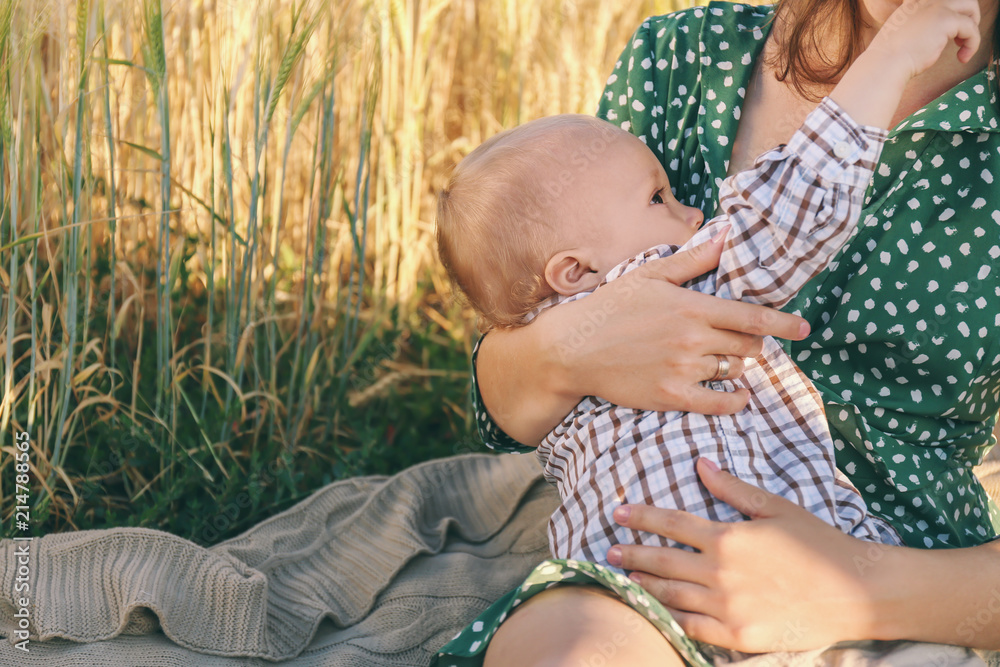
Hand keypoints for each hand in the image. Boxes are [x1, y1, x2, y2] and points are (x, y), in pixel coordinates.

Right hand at [546, 234, 809, 414]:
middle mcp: (692, 339)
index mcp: (691, 306)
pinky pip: (719, 403)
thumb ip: (692, 260)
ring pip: (733, 371)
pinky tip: (737, 395)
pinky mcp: (671, 396)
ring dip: (737, 366)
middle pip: (748, 345)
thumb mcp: (650, 275)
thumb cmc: (611, 307)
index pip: (751, 316)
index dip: (783, 323)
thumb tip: (725, 237)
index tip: (804, 328)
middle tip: (743, 341)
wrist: (575, 348)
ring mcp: (683, 370)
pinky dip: (735, 400)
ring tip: (723, 361)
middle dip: (753, 343)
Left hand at [606, 459, 895, 651]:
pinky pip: (692, 628)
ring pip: (671, 595)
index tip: (618, 512)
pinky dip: (668, 618)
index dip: (641, 517)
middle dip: (631, 553)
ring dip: (643, 585)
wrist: (857, 592)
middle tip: (607, 549)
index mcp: (728, 538)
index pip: (671, 523)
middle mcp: (721, 573)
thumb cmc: (818, 544)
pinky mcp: (738, 636)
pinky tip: (654, 611)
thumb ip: (733, 489)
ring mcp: (728, 608)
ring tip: (622, 578)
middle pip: (663, 561)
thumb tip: (700, 464)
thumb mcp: (776, 508)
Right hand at [873, 0, 981, 75]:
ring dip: (972, 25)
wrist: (885, 64)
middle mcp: (925, 0)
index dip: (948, 14)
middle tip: (959, 37)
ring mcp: (936, 7)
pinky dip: (972, 44)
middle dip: (966, 15)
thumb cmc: (890, 58)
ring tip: (963, 44)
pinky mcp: (946, 20)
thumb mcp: (902, 33)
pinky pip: (972, 28)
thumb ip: (919, 26)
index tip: (945, 34)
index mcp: (913, 2)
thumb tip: (937, 32)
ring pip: (970, 6)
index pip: (941, 2)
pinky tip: (962, 58)